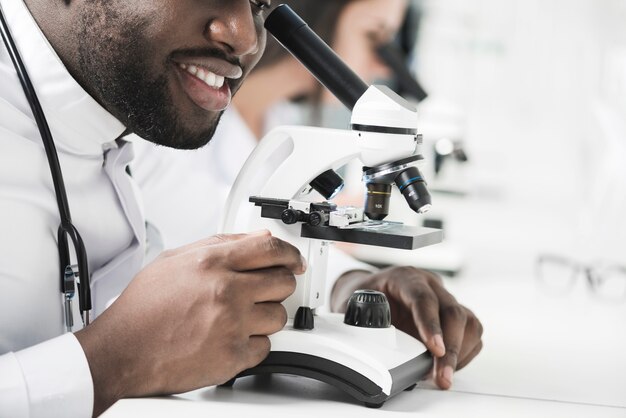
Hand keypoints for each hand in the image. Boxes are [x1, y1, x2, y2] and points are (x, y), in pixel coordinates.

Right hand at [75, 231, 303, 415]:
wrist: (122, 352)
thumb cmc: (143, 308)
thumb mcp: (175, 260)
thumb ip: (222, 244)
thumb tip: (258, 238)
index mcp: (211, 263)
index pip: (270, 249)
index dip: (290, 253)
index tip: (296, 260)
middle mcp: (225, 291)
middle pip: (283, 282)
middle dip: (277, 285)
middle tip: (264, 290)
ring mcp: (231, 325)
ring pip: (278, 316)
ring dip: (264, 316)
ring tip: (238, 317)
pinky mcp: (232, 356)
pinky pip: (265, 347)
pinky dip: (252, 344)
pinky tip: (231, 338)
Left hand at [331, 266, 482, 389]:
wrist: (371, 292)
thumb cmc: (364, 297)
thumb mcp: (352, 305)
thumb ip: (359, 320)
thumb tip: (366, 340)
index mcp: (404, 278)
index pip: (423, 298)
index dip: (430, 324)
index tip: (435, 349)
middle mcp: (430, 285)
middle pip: (452, 312)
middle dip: (450, 349)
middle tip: (442, 376)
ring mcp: (445, 298)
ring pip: (467, 322)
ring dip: (460, 353)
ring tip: (443, 376)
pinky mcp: (454, 315)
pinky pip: (471, 333)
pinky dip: (464, 354)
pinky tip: (448, 366)